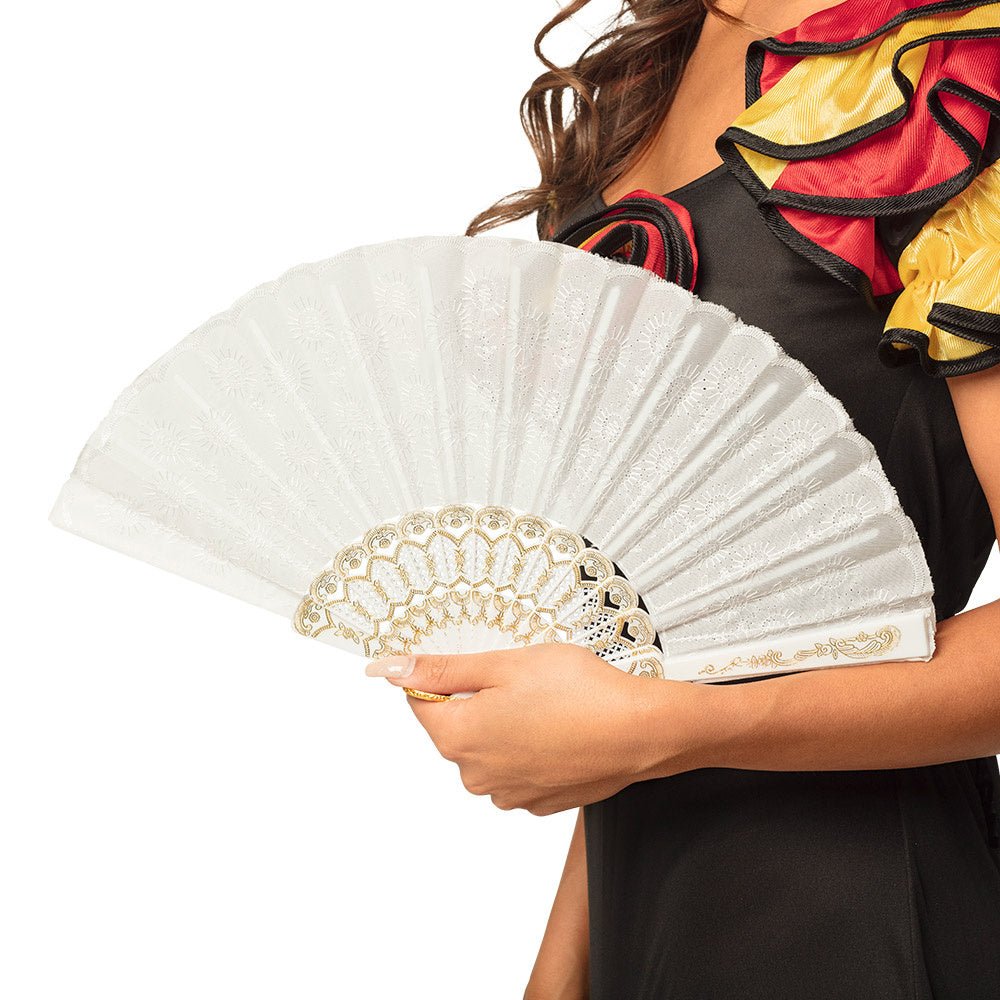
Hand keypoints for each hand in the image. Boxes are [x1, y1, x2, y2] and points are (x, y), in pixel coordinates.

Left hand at [365, 642, 699, 814]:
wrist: (642, 731)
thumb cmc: (579, 691)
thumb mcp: (504, 664)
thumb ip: (441, 669)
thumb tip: (386, 669)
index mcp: (458, 737)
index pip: (421, 701)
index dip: (445, 675)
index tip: (476, 662)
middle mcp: (476, 775)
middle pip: (457, 726)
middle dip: (479, 699)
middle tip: (522, 677)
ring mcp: (508, 794)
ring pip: (489, 747)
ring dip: (506, 724)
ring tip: (548, 702)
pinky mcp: (538, 801)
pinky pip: (518, 767)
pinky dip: (531, 746)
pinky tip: (560, 727)